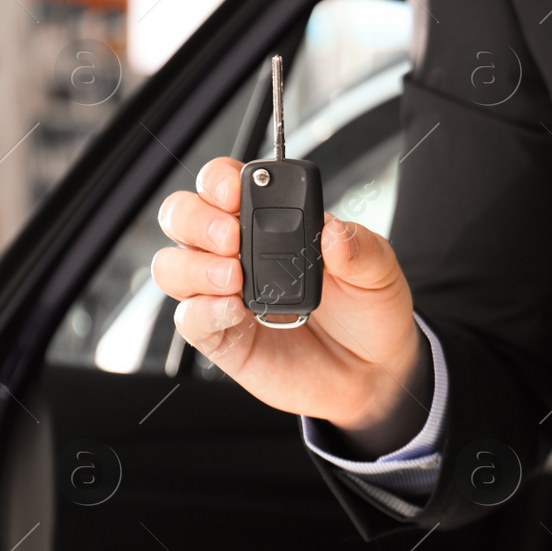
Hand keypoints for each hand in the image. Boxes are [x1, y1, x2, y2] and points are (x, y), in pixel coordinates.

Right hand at [151, 157, 429, 438]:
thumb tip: (334, 230)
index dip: (220, 179)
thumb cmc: (367, 311)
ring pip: (172, 266)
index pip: (224, 183)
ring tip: (234, 278)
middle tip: (231, 237)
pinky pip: (189, 319)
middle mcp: (237, 252)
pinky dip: (203, 311)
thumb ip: (359, 248)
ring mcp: (223, 294)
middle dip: (197, 219)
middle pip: (183, 217)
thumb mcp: (379, 272)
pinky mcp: (222, 336)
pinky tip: (234, 310)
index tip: (236, 191)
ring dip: (195, 266)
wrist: (373, 371)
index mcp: (271, 221)